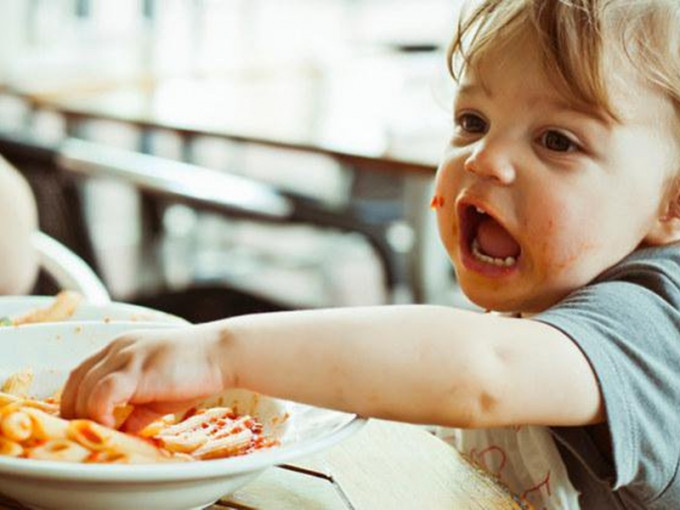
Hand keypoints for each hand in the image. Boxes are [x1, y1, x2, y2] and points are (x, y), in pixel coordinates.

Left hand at [60, 326, 228, 432]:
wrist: (223, 353)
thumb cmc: (197, 371)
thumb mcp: (159, 393)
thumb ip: (137, 409)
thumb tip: (123, 432)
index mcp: (120, 349)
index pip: (80, 375)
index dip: (76, 402)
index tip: (87, 424)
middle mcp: (117, 348)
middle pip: (74, 382)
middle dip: (75, 412)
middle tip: (91, 433)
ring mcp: (125, 356)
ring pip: (83, 390)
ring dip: (88, 417)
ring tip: (106, 433)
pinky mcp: (136, 369)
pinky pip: (101, 394)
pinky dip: (100, 414)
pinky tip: (115, 426)